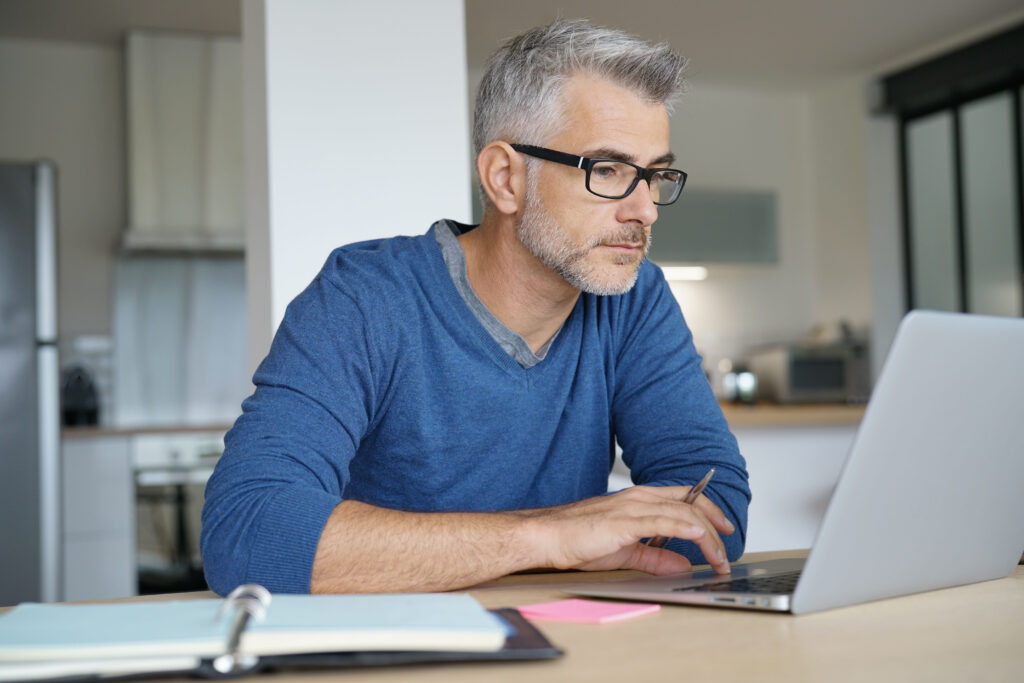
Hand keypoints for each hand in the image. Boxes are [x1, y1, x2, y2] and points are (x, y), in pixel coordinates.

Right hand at [522, 486, 734, 575]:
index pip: (683, 498)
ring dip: (707, 536)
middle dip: (715, 524)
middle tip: (727, 549)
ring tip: (719, 557)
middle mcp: (639, 498)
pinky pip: (663, 520)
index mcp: (638, 501)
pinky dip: (685, 527)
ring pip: (682, 513)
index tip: (723, 529)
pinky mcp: (624, 520)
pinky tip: (700, 537)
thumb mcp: (626, 552)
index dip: (707, 510)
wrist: (548, 537)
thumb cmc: (577, 539)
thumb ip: (655, 557)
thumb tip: (681, 565)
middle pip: (689, 504)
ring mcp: (632, 506)